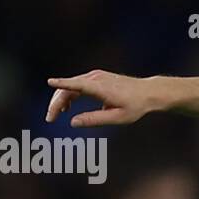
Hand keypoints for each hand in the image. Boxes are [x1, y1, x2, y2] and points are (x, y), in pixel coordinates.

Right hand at [46, 70, 160, 126]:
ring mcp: (96, 76)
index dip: (63, 83)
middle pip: (69, 87)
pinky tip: (67, 106)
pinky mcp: (96, 77)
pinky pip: (77, 84)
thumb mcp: (117, 117)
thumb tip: (73, 122)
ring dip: (61, 99)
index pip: (78, 85)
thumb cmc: (135, 106)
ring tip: (56, 115)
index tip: (50, 82)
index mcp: (101, 88)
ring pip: (71, 85)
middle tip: (50, 118)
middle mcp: (96, 78)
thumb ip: (94, 119)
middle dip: (56, 103)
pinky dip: (69, 94)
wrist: (148, 93)